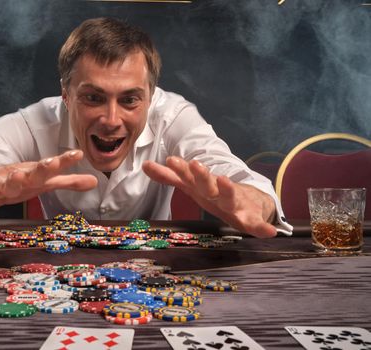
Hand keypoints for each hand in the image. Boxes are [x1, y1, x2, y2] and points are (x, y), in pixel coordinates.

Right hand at [0, 150, 97, 210]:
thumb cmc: (16, 182)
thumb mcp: (43, 183)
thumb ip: (67, 182)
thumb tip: (95, 181)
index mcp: (33, 176)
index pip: (51, 168)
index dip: (64, 162)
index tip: (78, 154)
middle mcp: (17, 176)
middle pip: (31, 173)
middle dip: (41, 168)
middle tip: (51, 163)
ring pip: (5, 182)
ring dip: (11, 180)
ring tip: (16, 176)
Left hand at [143, 156, 276, 237]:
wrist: (252, 199)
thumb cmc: (215, 193)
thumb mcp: (191, 186)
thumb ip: (170, 177)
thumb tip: (145, 165)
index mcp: (203, 186)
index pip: (189, 177)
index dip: (179, 170)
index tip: (170, 160)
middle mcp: (219, 192)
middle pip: (208, 184)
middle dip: (202, 175)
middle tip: (194, 165)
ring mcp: (236, 202)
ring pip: (231, 197)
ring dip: (227, 190)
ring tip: (224, 181)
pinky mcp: (251, 217)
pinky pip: (257, 224)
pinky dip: (263, 227)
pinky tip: (270, 231)